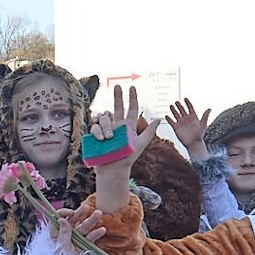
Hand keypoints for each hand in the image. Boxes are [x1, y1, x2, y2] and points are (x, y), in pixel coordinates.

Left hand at [50, 200, 106, 254]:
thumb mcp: (61, 247)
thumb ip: (63, 233)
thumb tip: (61, 219)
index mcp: (56, 235)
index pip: (57, 220)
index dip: (63, 214)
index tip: (71, 213)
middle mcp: (65, 235)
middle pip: (72, 221)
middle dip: (79, 214)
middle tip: (87, 207)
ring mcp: (76, 240)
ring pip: (83, 228)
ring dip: (91, 221)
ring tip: (99, 214)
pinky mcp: (84, 246)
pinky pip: (90, 237)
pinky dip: (96, 234)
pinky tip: (102, 230)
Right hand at [88, 86, 159, 201]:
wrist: (114, 169)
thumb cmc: (128, 158)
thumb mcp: (141, 144)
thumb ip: (149, 131)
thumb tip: (159, 118)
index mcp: (128, 126)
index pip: (131, 109)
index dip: (132, 98)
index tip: (132, 87)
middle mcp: (117, 125)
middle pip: (117, 107)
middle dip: (117, 95)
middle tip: (117, 85)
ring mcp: (105, 129)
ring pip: (104, 117)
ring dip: (106, 125)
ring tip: (109, 137)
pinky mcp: (95, 135)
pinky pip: (95, 127)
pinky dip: (98, 132)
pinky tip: (101, 139)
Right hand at [167, 98, 212, 159]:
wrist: (194, 143)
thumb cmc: (199, 135)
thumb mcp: (203, 124)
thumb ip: (205, 116)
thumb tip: (209, 109)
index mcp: (193, 117)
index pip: (190, 108)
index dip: (187, 103)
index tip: (185, 98)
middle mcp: (186, 119)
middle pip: (182, 110)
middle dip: (179, 105)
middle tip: (177, 101)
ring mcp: (181, 123)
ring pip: (176, 115)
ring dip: (173, 110)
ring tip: (171, 106)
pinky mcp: (176, 128)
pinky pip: (171, 122)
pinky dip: (169, 119)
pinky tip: (166, 115)